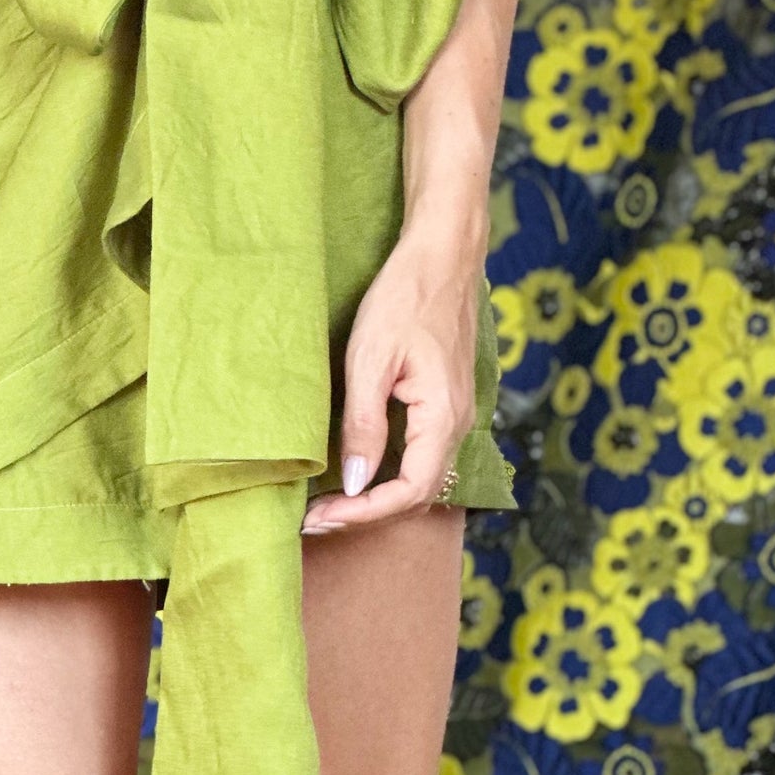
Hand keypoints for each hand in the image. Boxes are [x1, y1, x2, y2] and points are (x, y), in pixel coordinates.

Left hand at [300, 225, 481, 534]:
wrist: (442, 256)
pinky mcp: (446, 402)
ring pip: (421, 476)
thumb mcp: (371, 358)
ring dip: (377, 495)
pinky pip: (422, 453)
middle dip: (367, 512)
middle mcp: (459, 424)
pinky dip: (390, 471)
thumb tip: (357, 482)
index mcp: (444, 417)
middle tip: (315, 518)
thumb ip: (364, 424)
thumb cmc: (404, 298)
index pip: (411, 491)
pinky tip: (358, 469)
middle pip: (418, 492)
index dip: (366, 512)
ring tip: (330, 501)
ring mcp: (456, 414)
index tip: (321, 517)